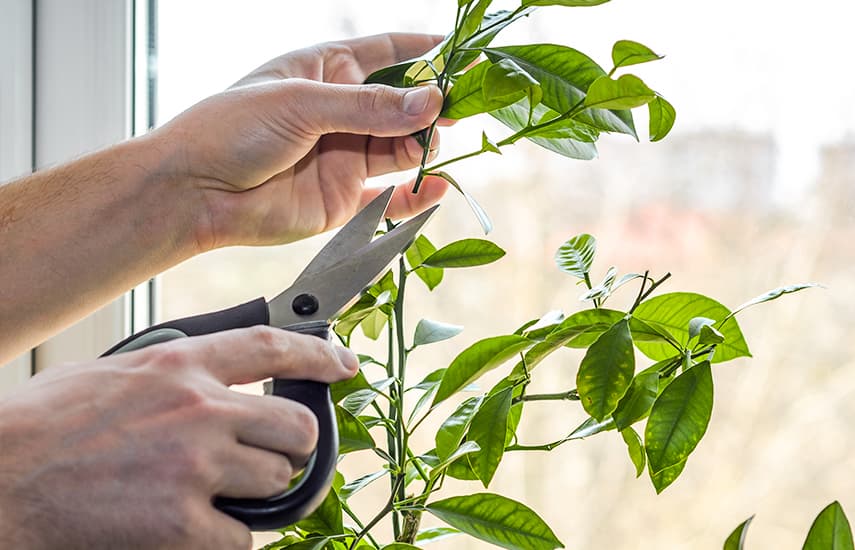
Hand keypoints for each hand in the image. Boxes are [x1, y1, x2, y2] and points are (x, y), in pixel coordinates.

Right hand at [0, 328, 356, 549]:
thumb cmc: (39, 427)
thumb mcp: (110, 373)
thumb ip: (169, 374)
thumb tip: (208, 382)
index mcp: (178, 366)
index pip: (271, 348)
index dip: (318, 356)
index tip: (345, 364)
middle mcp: (198, 410)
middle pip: (294, 428)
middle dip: (291, 447)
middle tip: (268, 459)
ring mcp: (195, 466)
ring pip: (275, 482)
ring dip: (254, 494)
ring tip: (210, 496)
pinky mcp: (183, 524)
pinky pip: (242, 538)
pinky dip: (224, 540)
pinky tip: (188, 533)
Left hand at [155, 33, 449, 250]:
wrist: (195, 193)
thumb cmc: (232, 129)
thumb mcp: (302, 102)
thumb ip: (368, 107)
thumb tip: (431, 103)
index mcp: (326, 71)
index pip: (386, 52)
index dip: (425, 50)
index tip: (463, 53)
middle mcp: (341, 112)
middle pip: (403, 103)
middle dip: (433, 104)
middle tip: (462, 107)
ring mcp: (344, 155)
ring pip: (402, 147)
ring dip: (424, 146)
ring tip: (432, 145)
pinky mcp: (344, 198)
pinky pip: (390, 196)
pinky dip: (415, 193)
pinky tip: (434, 186)